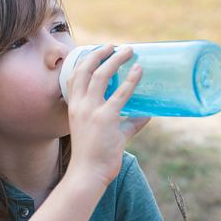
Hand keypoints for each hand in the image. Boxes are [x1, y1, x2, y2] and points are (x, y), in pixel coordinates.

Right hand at [64, 44, 150, 186]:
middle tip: (115, 46)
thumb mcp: (110, 134)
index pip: (74, 77)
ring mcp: (92, 111)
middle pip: (86, 70)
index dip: (84, 60)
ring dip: (115, 60)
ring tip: (128, 51)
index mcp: (74, 107)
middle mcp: (80, 105)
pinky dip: (131, 81)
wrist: (88, 174)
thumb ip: (128, 123)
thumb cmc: (96, 157)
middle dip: (100, 53)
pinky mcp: (106, 119)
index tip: (98, 51)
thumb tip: (147, 115)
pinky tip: (139, 70)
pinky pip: (120, 95)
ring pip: (101, 76)